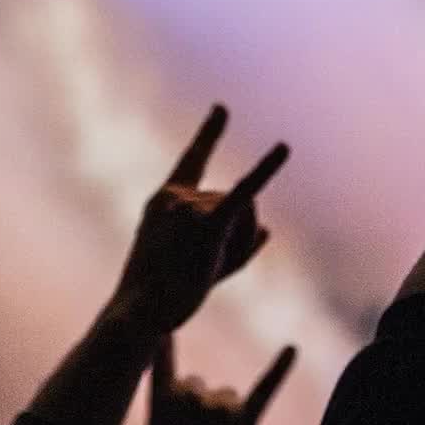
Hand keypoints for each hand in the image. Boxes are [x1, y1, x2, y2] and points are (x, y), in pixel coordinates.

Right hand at [111, 108, 287, 334]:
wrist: (141, 315)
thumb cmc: (163, 295)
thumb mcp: (201, 264)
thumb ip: (241, 244)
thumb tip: (270, 231)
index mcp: (168, 198)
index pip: (193, 158)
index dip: (209, 134)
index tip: (223, 110)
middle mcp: (176, 196)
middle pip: (238, 201)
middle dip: (238, 236)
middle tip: (204, 267)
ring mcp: (189, 209)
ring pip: (245, 214)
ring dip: (239, 246)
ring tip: (204, 270)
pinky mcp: (207, 227)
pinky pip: (243, 192)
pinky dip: (266, 168)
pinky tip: (284, 148)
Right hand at [144, 338, 295, 424]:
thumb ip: (175, 408)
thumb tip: (205, 394)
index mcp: (162, 399)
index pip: (164, 363)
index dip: (165, 346)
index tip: (165, 324)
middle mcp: (190, 394)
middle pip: (204, 387)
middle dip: (202, 413)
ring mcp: (217, 407)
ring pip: (229, 398)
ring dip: (226, 421)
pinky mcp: (244, 422)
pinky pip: (264, 388)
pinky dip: (280, 368)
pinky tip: (291, 349)